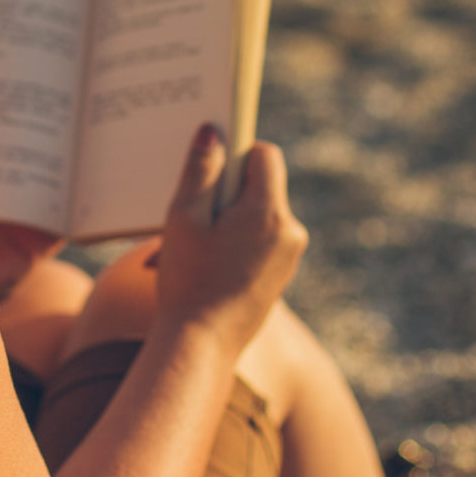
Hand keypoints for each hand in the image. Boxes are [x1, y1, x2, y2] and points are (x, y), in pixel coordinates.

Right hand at [152, 125, 306, 351]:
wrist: (201, 345)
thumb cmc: (188, 280)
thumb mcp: (185, 217)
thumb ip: (200, 170)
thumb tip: (213, 131)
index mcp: (269, 212)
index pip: (265, 155)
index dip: (236, 153)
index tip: (210, 167)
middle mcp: (290, 231)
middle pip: (263, 185)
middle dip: (230, 189)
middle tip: (196, 213)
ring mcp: (289, 257)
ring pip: (260, 214)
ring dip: (233, 217)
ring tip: (201, 245)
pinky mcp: (281, 276)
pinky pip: (262, 240)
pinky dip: (240, 240)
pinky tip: (213, 264)